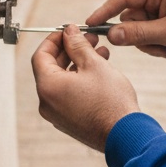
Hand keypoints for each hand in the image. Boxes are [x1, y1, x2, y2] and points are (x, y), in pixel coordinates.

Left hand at [31, 25, 139, 152]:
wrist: (125, 135)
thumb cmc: (111, 102)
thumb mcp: (94, 64)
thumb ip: (78, 45)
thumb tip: (69, 32)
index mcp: (48, 87)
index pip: (40, 55)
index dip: (54, 39)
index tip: (69, 31)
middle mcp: (47, 103)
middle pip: (51, 68)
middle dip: (70, 50)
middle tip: (88, 38)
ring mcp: (57, 114)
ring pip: (62, 81)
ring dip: (78, 64)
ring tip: (100, 53)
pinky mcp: (69, 121)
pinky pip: (69, 95)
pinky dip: (80, 80)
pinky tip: (99, 72)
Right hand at [85, 0, 165, 58]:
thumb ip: (139, 34)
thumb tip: (111, 35)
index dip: (103, 12)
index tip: (87, 25)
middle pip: (129, 15)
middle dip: (139, 37)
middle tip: (159, 50)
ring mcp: (162, 1)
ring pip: (138, 25)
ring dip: (149, 42)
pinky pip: (149, 28)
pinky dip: (156, 40)